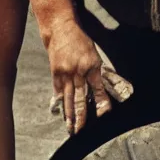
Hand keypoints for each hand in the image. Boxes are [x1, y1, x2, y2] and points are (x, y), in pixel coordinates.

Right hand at [48, 18, 111, 134]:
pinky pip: (58, 92)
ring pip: (67, 99)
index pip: (98, 90)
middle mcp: (78, 72)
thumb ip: (98, 74)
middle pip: (79, 99)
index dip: (101, 103)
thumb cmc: (80, 41)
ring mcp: (65, 73)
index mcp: (91, 66)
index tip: (104, 116)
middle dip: (81, 117)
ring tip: (71, 128)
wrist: (60, 28)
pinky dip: (60, 104)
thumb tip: (102, 90)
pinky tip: (61, 115)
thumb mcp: (94, 55)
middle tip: (81, 131)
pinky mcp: (55, 73)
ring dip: (69, 115)